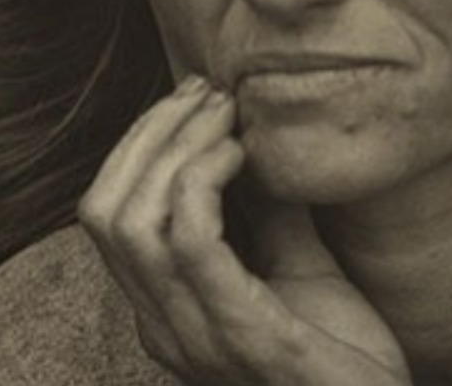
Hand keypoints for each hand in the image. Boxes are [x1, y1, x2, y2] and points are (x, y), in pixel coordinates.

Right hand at [78, 75, 410, 385]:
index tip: (195, 97)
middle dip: (148, 134)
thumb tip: (262, 143)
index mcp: (168, 310)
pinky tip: (239, 154)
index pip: (108, 214)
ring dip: (174, 147)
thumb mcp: (302, 270)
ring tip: (225, 114)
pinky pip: (190, 242)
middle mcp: (164, 326)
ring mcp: (195, 336)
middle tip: (205, 92)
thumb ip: (272, 217)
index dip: (139, 144)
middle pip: (106, 210)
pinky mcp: (241, 335)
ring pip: (133, 220)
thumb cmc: (346, 359)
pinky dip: (202, 181)